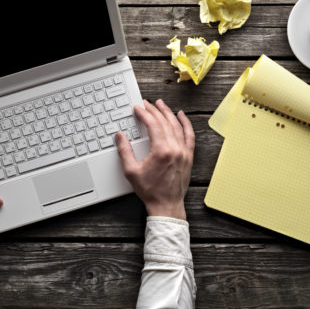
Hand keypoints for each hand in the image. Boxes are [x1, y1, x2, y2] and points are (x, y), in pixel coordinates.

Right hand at [115, 99, 194, 219]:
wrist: (166, 205)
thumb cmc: (150, 191)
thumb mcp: (131, 171)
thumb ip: (124, 151)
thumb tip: (120, 136)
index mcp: (162, 151)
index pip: (153, 125)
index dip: (144, 114)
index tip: (138, 108)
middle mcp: (175, 149)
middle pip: (165, 122)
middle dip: (154, 110)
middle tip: (147, 104)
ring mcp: (184, 152)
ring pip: (177, 126)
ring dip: (168, 113)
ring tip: (160, 104)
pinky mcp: (188, 156)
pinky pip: (189, 135)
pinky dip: (186, 124)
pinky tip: (181, 116)